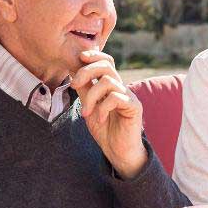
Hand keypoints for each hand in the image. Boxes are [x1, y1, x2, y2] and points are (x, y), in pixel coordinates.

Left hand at [71, 50, 146, 178]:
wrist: (118, 151)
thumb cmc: (105, 130)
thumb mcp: (89, 107)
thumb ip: (85, 90)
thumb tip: (73, 71)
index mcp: (110, 86)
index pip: (106, 62)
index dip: (94, 55)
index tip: (79, 57)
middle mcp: (121, 88)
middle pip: (106, 65)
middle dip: (86, 71)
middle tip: (74, 86)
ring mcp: (129, 96)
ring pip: (108, 81)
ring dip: (92, 96)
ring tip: (86, 113)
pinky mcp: (134, 107)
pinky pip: (116, 98)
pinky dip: (103, 108)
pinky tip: (99, 119)